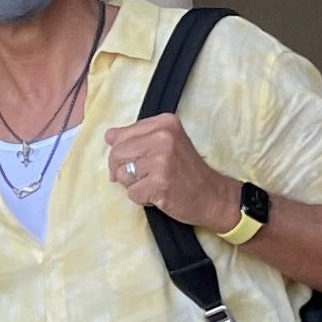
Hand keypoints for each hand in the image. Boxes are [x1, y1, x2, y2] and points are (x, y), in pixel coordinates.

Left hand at [103, 113, 238, 231]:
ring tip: (154, 184)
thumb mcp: (167, 143)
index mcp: (164, 123)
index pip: (120, 135)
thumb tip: (108, 136)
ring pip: (121, 175)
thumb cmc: (187, 171)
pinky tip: (159, 195)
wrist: (213, 196)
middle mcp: (163, 137)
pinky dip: (142, 199)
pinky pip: (131, 193)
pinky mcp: (159, 183)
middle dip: (123, 171)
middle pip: (116, 154)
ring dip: (134, 185)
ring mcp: (161, 160)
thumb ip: (137, 137)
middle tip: (143, 178)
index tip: (135, 162)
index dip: (121, 154)